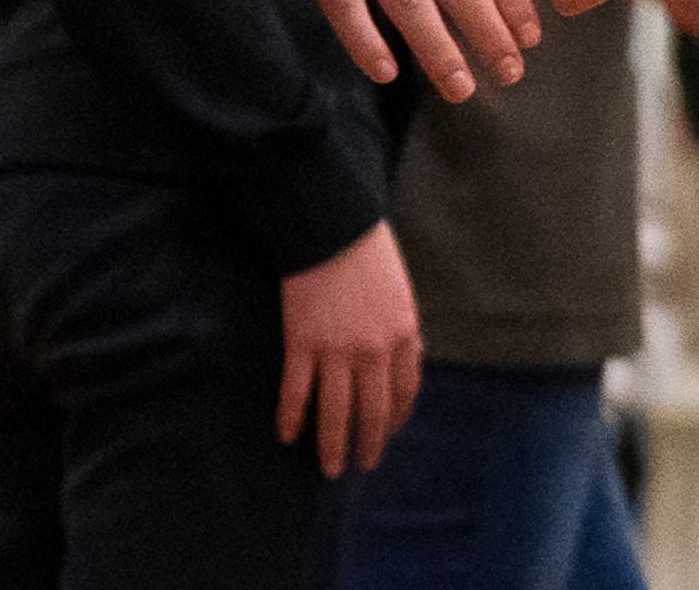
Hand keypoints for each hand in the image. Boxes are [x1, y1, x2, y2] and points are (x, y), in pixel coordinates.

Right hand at [277, 224, 421, 480]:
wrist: (334, 231)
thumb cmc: (370, 256)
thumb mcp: (402, 293)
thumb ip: (403, 329)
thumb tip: (409, 358)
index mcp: (404, 334)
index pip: (404, 390)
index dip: (395, 417)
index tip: (387, 434)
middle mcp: (374, 350)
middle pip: (371, 409)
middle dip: (368, 443)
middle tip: (363, 465)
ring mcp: (336, 350)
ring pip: (335, 411)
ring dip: (332, 444)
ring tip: (330, 468)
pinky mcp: (302, 345)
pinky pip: (297, 392)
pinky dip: (292, 417)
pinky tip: (288, 436)